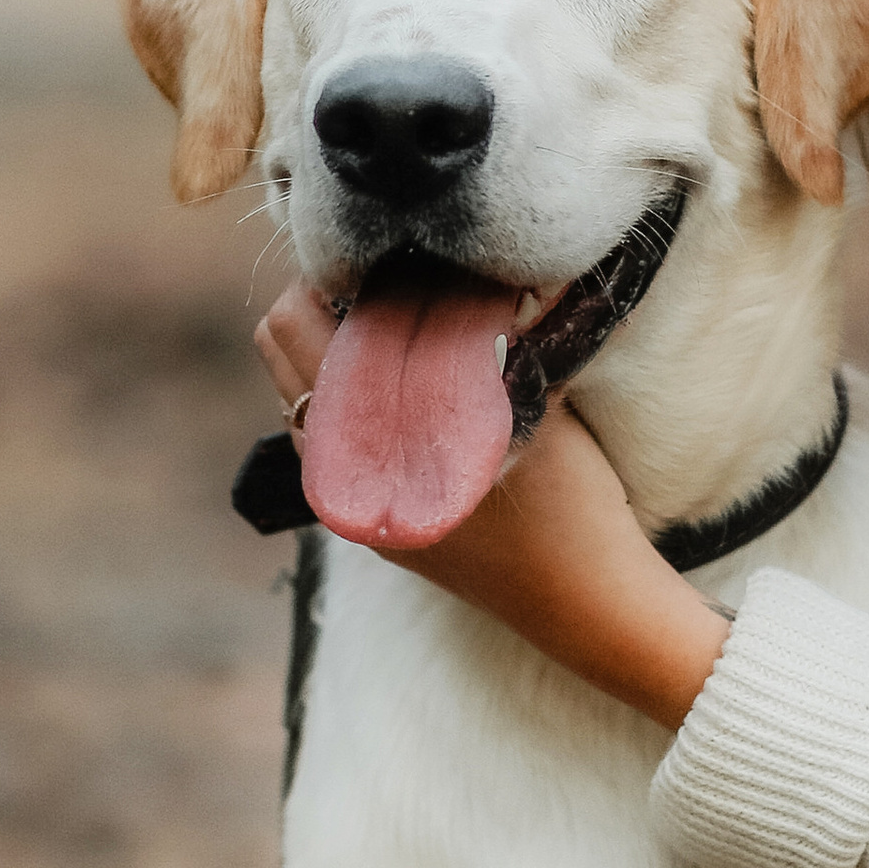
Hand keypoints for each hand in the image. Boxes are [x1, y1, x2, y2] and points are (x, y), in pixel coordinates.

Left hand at [253, 284, 727, 731]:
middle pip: (281, 351)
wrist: (588, 605)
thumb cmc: (569, 506)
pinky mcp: (375, 519)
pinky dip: (357, 398)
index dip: (337, 275)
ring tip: (408, 337)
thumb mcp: (529, 402)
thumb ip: (477, 341)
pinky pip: (334, 435)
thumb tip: (455, 272)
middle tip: (396, 288)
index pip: (295, 325)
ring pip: (302, 393)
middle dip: (326, 306)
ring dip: (338, 352)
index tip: (392, 262)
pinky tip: (417, 392)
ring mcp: (350, 503)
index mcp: (359, 445)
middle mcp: (336, 478)